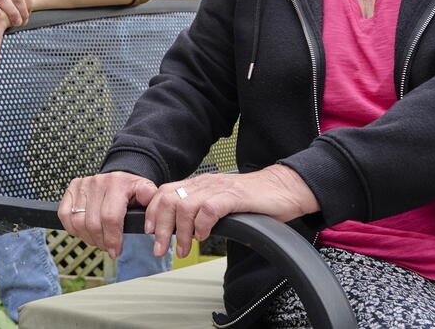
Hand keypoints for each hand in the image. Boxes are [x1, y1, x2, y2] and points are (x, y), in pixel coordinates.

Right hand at [60, 172, 158, 258]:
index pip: (110, 218)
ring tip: (99, 241)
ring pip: (78, 222)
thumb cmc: (130, 191)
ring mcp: (82, 185)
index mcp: (117, 183)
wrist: (117, 178)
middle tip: (108, 248)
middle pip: (93, 223)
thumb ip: (149, 197)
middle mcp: (97, 182)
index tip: (116, 251)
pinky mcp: (70, 190)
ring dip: (88, 238)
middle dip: (101, 242)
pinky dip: (73, 229)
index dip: (112, 239)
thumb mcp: (145, 192)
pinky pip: (65, 215)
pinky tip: (85, 232)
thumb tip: (147, 201)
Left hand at [143, 165, 318, 258]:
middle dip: (159, 227)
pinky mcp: (234, 196)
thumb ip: (201, 211)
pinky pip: (208, 209)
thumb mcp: (220, 203)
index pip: (164, 192)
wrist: (284, 189)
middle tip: (160, 250)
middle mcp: (205, 184)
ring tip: (183, 250)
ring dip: (180, 233)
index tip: (150, 233)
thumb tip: (181, 231)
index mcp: (199, 185)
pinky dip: (201, 225)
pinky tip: (203, 236)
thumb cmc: (254, 200)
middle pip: (168, 199)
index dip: (152, 213)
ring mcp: (219, 188)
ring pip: (185, 206)